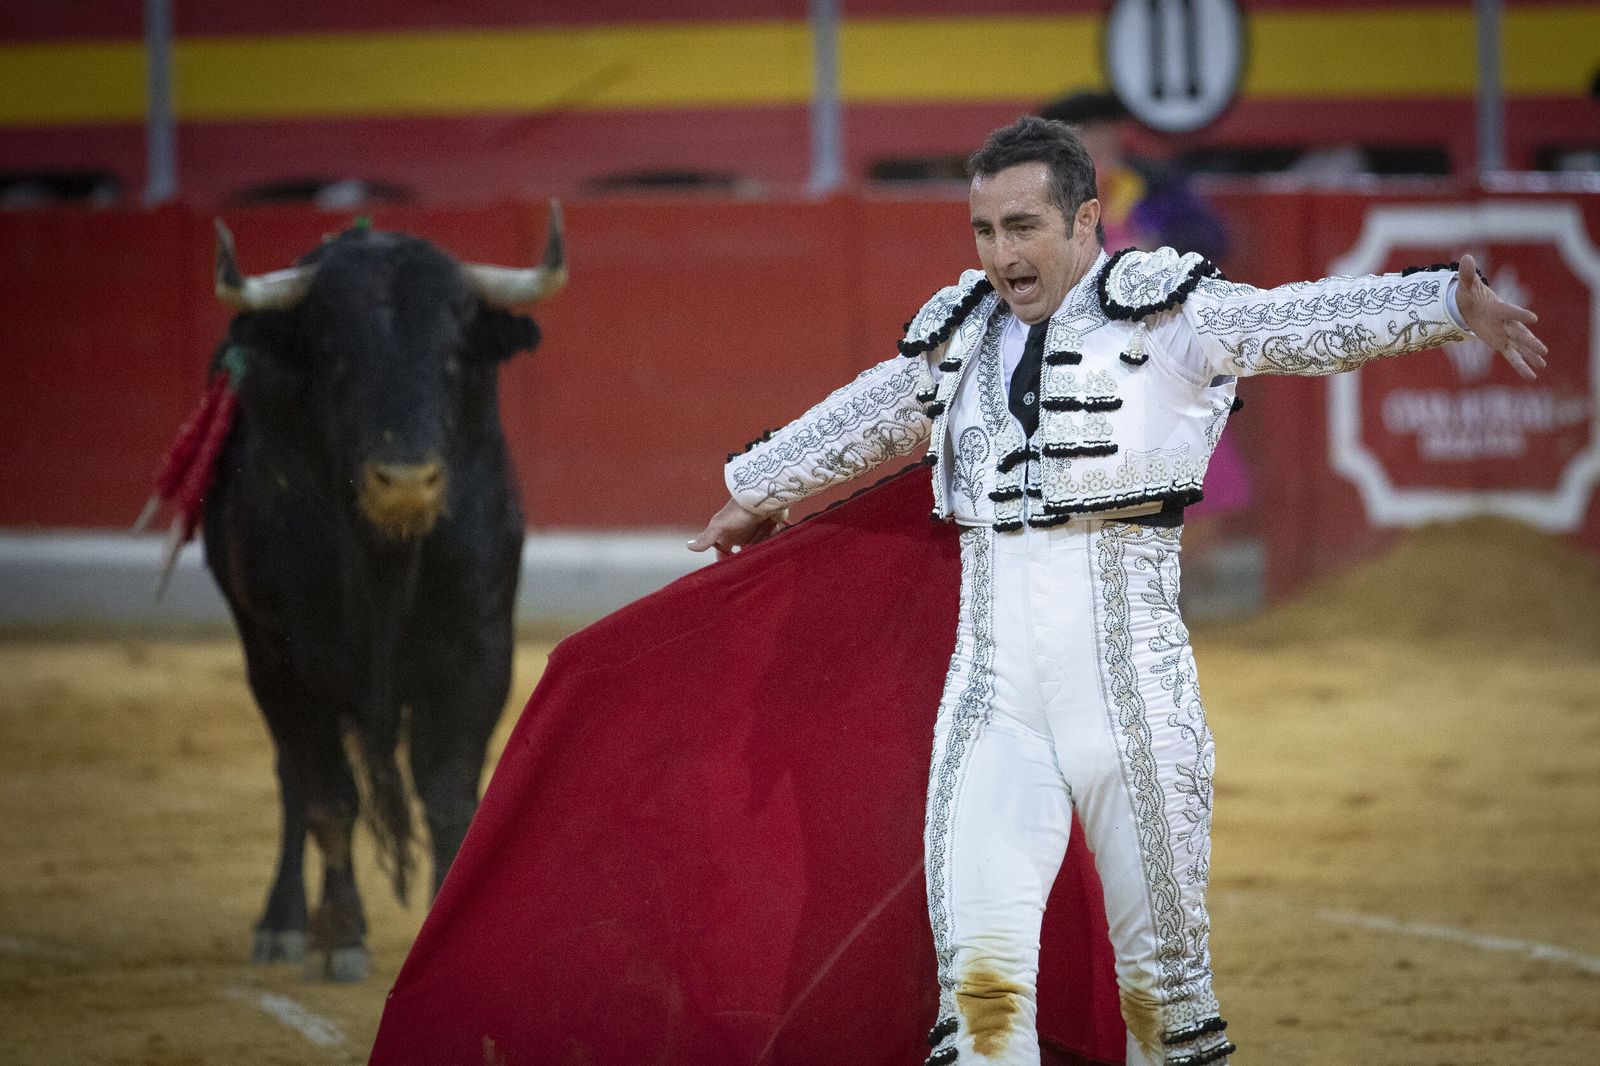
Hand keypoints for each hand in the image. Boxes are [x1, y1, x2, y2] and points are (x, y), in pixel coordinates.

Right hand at [687, 497, 787, 557]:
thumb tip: (688, 547)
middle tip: (751, 561)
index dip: (725, 563)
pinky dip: (773, 541)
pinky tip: (771, 535)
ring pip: (758, 550)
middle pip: (743, 555)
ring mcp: (756, 533)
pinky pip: (772, 543)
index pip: (723, 555)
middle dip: (746, 558)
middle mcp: (741, 536)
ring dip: (761, 548)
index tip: (729, 574)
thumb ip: (706, 538)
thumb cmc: (739, 511)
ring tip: (761, 538)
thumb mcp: (720, 525)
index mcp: (727, 536)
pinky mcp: (770, 530)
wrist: (763, 496)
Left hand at [1456, 254, 1548, 380]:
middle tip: (1543, 350)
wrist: (1472, 305)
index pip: (1511, 311)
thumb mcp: (1466, 286)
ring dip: (1530, 355)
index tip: (1532, 318)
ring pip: (1520, 346)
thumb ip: (1467, 274)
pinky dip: (1521, 366)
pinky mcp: (1501, 344)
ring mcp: (1505, 334)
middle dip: (1530, 341)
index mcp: (1499, 308)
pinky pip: (1512, 356)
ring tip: (1543, 365)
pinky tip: (1532, 376)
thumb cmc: (1470, 295)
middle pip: (1520, 333)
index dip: (1520, 315)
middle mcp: (1506, 323)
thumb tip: (1466, 258)